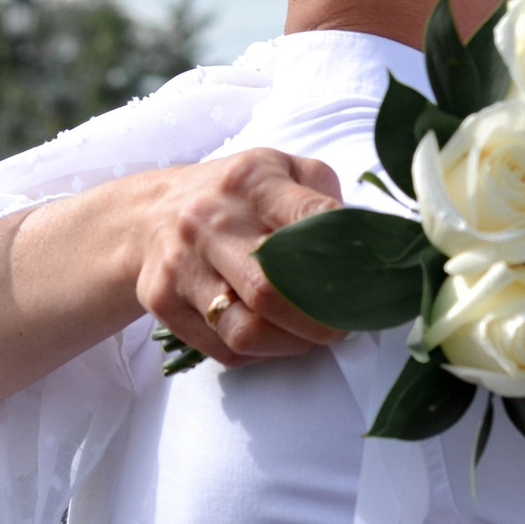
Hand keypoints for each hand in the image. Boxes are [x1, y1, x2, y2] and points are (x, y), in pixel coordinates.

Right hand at [134, 149, 348, 367]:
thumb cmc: (235, 196)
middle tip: (346, 324)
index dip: (347, 258)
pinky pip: (222, 348)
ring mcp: (182, 264)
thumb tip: (368, 242)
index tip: (372, 282)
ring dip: (293, 344)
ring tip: (313, 335)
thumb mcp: (281, 170)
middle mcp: (211, 220)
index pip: (310, 219)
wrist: (151, 213)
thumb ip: (325, 196)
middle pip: (274, 288)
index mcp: (252, 181)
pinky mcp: (163, 301)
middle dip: (322, 318)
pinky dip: (259, 353)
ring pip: (247, 330)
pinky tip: (274, 338)